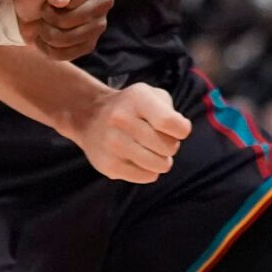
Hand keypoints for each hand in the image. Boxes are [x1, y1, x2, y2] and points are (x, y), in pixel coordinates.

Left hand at [12, 0, 112, 60]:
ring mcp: (99, 25)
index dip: (51, 3)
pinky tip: (46, 36)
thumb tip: (62, 0)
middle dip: (49, 18)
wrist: (28, 10)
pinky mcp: (90, 45)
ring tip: (45, 22)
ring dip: (47, 33)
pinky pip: (66, 55)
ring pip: (68, 39)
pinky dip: (48, 48)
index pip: (72, 0)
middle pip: (71, 20)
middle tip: (44, 11)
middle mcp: (103, 1)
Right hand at [75, 83, 190, 182]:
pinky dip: (149, 171)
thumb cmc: (131, 107)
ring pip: (160, 165)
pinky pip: (147, 177)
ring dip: (162, 160)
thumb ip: (171, 110)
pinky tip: (139, 159)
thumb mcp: (150, 95)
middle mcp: (121, 119)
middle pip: (169, 147)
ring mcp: (112, 144)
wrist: (90, 116)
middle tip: (159, 139)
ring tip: (151, 150)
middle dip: (170, 145)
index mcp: (136, 99)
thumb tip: (181, 131)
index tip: (176, 128)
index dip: (181, 129)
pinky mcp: (108, 165)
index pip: (170, 123)